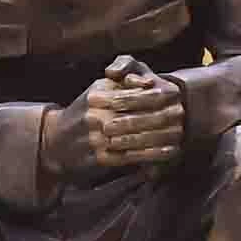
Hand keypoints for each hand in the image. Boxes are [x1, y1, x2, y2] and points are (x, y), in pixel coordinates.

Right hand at [42, 56, 184, 180]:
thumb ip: (121, 82)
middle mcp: (96, 115)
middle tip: (183, 116)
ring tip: (180, 133)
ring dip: (162, 136)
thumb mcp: (98, 89)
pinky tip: (168, 151)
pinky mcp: (99, 157)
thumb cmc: (84, 112)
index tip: (176, 98)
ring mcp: (97, 138)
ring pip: (137, 137)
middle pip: (138, 116)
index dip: (156, 97)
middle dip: (163, 117)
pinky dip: (152, 154)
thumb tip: (147, 82)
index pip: (134, 94)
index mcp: (97, 95)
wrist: (56, 141)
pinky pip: (132, 156)